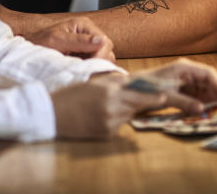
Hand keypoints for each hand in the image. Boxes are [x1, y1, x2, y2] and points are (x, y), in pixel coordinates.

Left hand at [25, 16, 115, 62]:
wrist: (29, 47)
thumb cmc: (40, 41)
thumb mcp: (57, 40)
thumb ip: (80, 41)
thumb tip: (102, 41)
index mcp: (84, 25)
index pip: (105, 42)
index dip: (100, 56)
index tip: (89, 66)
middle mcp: (89, 33)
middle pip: (107, 50)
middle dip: (98, 61)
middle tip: (83, 68)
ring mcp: (88, 44)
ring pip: (103, 58)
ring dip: (93, 65)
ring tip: (78, 67)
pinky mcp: (84, 54)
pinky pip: (95, 63)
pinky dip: (89, 67)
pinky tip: (77, 68)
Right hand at [51, 78, 166, 138]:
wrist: (51, 113)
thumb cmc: (70, 95)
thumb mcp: (93, 84)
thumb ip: (114, 84)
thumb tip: (132, 82)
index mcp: (108, 90)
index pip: (138, 92)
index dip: (153, 95)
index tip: (165, 95)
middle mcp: (112, 106)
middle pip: (138, 105)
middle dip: (148, 103)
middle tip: (162, 100)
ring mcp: (110, 122)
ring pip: (128, 115)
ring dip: (126, 111)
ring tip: (106, 105)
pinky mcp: (106, 134)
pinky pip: (118, 126)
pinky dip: (114, 121)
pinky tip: (98, 117)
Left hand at [129, 58, 216, 114]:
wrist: (133, 90)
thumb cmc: (149, 88)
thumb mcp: (167, 96)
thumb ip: (185, 102)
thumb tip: (202, 109)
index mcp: (184, 68)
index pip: (208, 74)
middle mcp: (187, 73)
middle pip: (208, 82)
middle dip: (216, 95)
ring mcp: (185, 81)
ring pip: (203, 90)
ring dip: (209, 101)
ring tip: (215, 113)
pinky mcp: (182, 90)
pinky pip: (196, 96)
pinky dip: (201, 104)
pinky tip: (204, 112)